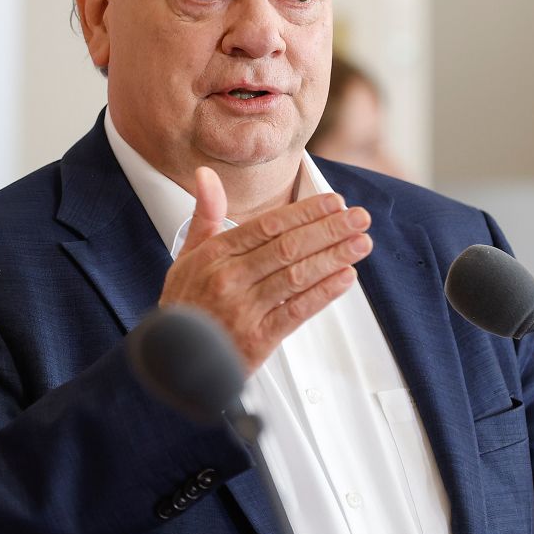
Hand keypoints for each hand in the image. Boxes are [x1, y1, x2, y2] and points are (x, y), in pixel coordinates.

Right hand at [157, 166, 371, 371]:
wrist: (172, 358)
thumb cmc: (185, 304)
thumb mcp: (188, 255)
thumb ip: (205, 214)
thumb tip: (207, 174)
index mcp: (215, 255)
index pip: (268, 225)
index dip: (306, 212)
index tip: (334, 202)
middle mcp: (229, 279)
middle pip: (288, 247)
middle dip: (329, 230)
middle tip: (359, 218)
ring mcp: (243, 309)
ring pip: (296, 276)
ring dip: (333, 257)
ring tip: (361, 243)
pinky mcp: (256, 339)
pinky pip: (296, 311)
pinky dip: (323, 293)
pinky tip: (344, 277)